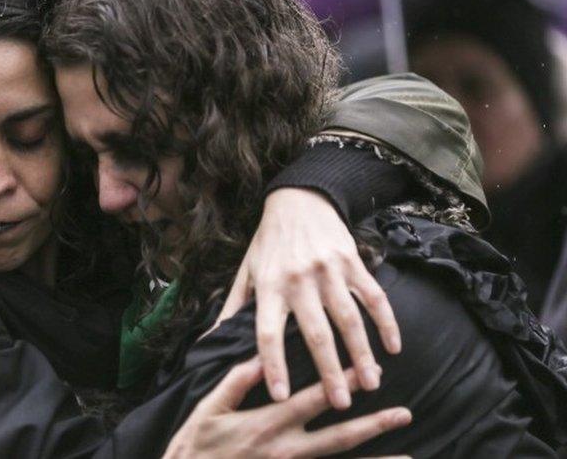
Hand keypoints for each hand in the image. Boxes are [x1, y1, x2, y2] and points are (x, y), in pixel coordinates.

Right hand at [163, 358, 410, 458]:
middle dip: (374, 424)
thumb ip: (237, 382)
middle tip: (404, 413)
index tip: (370, 371)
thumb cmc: (195, 445)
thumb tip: (262, 357)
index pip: (314, 399)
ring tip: (410, 458)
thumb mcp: (209, 408)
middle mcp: (286, 450)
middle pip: (339, 436)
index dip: (343, 383)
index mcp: (267, 423)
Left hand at [212, 188, 400, 408]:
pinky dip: (386, 322)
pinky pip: (373, 296)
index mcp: (268, 286)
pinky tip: (393, 347)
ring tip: (370, 383)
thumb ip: (233, 307)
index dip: (272, 365)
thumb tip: (210, 340)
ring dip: (361, 353)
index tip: (280, 396)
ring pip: (347, 319)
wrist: (299, 199)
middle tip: (340, 403)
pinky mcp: (352, 262)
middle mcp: (298, 280)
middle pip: (314, 333)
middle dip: (328, 371)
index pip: (268, 333)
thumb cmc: (268, 242)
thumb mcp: (246, 271)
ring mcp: (328, 271)